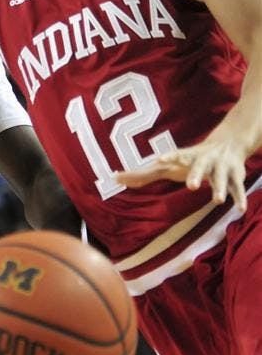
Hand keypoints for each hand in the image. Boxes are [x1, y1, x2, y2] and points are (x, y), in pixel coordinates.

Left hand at [114, 141, 247, 212]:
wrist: (227, 144)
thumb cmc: (189, 159)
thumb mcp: (167, 166)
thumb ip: (143, 175)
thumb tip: (116, 179)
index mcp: (184, 159)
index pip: (173, 158)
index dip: (167, 159)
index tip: (159, 160)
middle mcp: (202, 161)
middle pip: (197, 168)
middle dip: (195, 175)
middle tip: (191, 185)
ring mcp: (218, 169)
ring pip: (219, 179)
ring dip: (218, 189)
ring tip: (217, 200)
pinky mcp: (233, 177)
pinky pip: (236, 189)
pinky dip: (239, 198)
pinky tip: (239, 210)